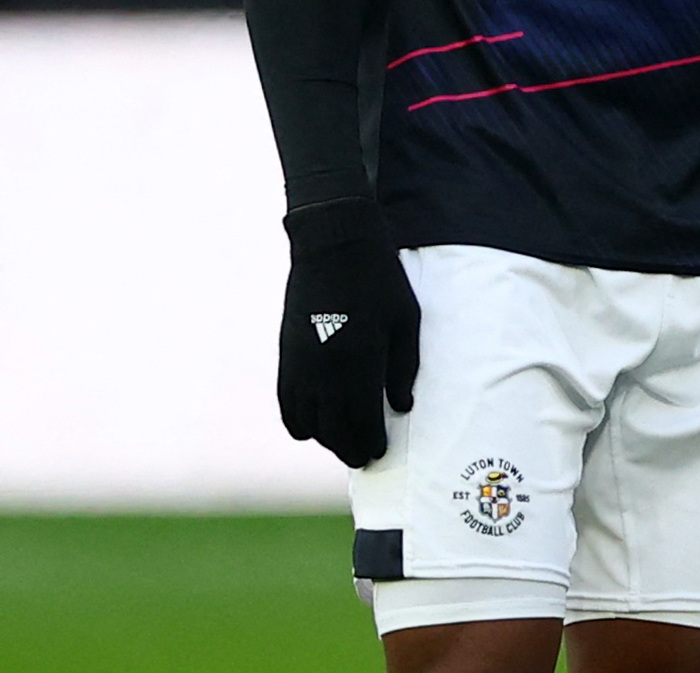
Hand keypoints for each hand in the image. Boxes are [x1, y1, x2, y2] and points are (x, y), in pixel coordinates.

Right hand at [278, 197, 420, 466]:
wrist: (333, 247)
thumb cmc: (380, 281)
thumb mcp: (406, 320)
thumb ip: (404, 367)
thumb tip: (402, 406)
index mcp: (359, 360)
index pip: (362, 419)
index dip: (370, 441)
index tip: (379, 452)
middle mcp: (325, 369)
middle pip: (333, 428)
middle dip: (349, 448)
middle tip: (364, 458)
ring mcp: (300, 364)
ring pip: (307, 421)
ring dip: (325, 439)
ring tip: (343, 444)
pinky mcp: (286, 355)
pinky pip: (286, 402)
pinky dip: (298, 422)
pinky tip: (311, 429)